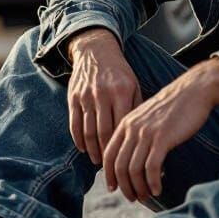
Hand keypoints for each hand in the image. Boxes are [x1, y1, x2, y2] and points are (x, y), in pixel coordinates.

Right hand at [66, 28, 141, 164]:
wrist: (96, 50)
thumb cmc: (119, 72)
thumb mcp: (134, 85)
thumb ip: (137, 108)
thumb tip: (145, 135)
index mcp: (123, 91)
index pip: (123, 126)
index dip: (124, 146)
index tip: (128, 159)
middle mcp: (104, 94)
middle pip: (104, 132)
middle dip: (107, 153)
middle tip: (111, 167)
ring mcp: (87, 96)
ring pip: (88, 131)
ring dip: (92, 150)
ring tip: (98, 162)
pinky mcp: (73, 97)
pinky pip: (74, 124)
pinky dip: (78, 139)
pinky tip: (84, 149)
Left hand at [103, 57, 218, 202]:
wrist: (193, 90)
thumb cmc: (174, 105)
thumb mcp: (148, 116)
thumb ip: (137, 131)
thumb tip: (134, 156)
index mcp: (126, 123)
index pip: (109, 154)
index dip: (109, 175)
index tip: (114, 188)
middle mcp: (132, 129)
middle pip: (119, 166)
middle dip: (124, 186)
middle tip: (132, 198)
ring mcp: (147, 133)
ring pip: (134, 170)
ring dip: (139, 188)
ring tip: (146, 197)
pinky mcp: (163, 138)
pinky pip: (151, 168)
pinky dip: (152, 183)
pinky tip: (158, 189)